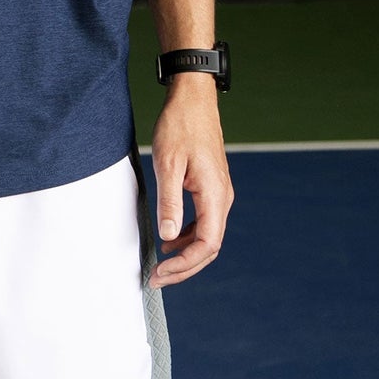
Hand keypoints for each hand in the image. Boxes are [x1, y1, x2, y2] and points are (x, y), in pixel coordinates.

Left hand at [147, 76, 233, 287]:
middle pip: (209, 247)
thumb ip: (169, 202)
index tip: (161, 271)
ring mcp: (219, 194)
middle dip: (184, 268)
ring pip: (207, 236)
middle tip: (156, 278)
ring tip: (160, 264)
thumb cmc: (180, 126)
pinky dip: (187, 237)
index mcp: (215, 194)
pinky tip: (169, 240)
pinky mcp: (211, 188)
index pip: (207, 244)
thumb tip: (167, 236)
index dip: (184, 264)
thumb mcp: (167, 164)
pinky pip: (204, 222)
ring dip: (185, 255)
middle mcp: (222, 198)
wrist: (193, 100)